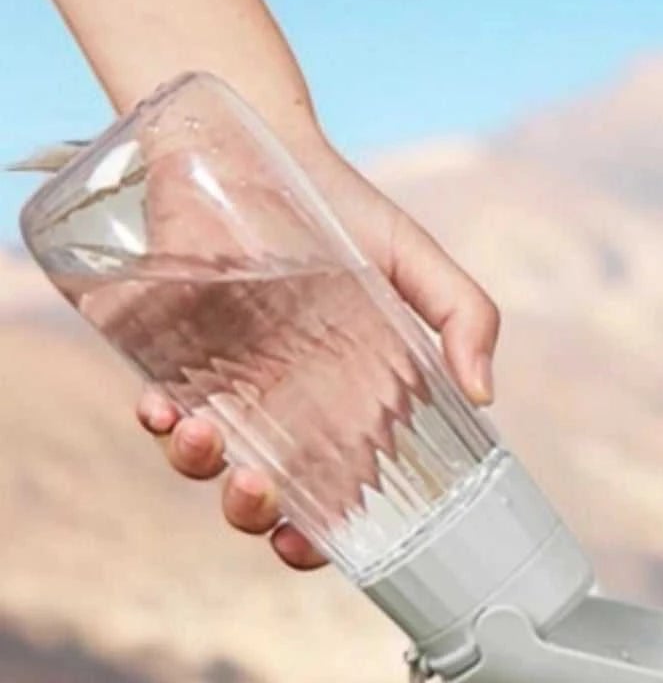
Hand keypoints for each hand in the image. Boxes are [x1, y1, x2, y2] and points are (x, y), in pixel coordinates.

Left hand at [138, 139, 500, 569]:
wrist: (246, 138)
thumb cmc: (339, 202)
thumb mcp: (415, 257)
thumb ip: (465, 315)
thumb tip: (486, 395)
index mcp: (347, 409)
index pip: (336, 499)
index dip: (321, 539)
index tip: (311, 543)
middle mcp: (284, 410)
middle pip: (265, 501)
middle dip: (254, 516)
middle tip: (258, 486)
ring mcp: (223, 385)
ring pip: (203, 465)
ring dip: (197, 469)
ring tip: (202, 436)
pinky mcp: (167, 353)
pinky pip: (157, 410)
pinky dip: (157, 422)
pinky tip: (163, 407)